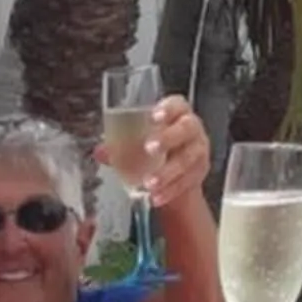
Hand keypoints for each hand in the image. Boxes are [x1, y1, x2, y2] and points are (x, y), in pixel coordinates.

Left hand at [108, 96, 209, 210]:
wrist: (176, 170)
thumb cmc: (156, 146)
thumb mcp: (139, 140)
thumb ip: (119, 144)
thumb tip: (101, 152)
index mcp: (177, 112)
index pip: (176, 104)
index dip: (167, 109)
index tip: (153, 117)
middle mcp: (192, 128)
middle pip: (186, 129)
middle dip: (168, 138)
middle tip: (148, 148)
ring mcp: (198, 150)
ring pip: (187, 159)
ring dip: (167, 172)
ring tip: (149, 183)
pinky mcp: (200, 172)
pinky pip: (187, 181)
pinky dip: (170, 191)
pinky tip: (156, 197)